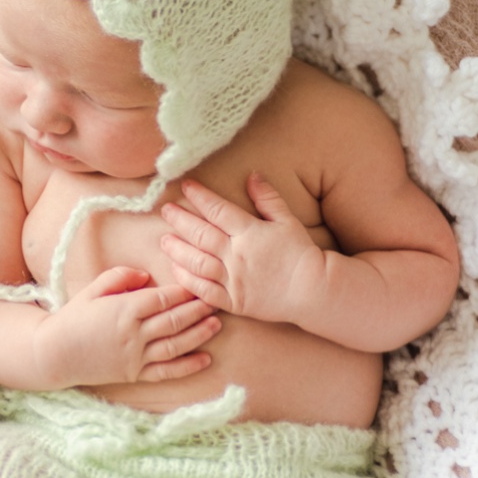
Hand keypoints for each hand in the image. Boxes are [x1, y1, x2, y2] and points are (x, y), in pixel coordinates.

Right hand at [36, 266, 220, 388]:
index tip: (198, 283)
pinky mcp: (134, 374)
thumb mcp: (92, 289)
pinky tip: (206, 359)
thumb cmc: (73, 318)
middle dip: (198, 309)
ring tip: (216, 323)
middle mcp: (133, 334)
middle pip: (174, 320)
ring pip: (175, 345)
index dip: (183, 291)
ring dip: (199, 334)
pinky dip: (187, 366)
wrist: (54, 353)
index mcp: (124, 309)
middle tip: (217, 299)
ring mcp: (135, 356)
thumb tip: (146, 275)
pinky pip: (166, 371)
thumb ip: (120, 276)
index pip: (162, 298)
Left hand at [160, 174, 323, 321]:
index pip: (218, 210)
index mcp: (250, 233)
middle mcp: (237, 255)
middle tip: (165, 210)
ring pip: (197, 263)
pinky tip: (176, 270)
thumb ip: (268, 198)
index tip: (186, 185)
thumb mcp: (288, 220)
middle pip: (201, 235)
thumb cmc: (301, 254)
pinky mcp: (233, 301)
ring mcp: (233, 280)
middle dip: (180, 220)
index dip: (200, 196)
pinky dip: (188, 280)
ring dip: (178, 250)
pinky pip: (204, 291)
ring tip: (164, 240)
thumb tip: (252, 175)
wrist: (312, 290)